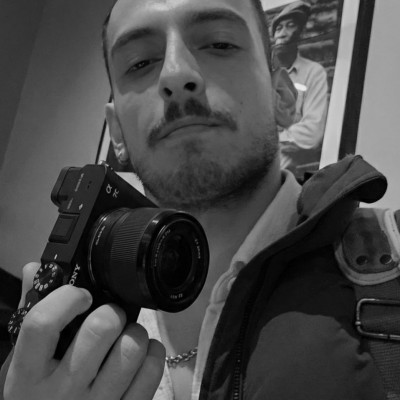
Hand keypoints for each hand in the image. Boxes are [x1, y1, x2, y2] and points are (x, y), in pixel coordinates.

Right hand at [4, 263, 164, 399]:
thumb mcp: (22, 368)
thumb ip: (32, 318)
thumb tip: (36, 271)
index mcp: (28, 376)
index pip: (43, 323)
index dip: (67, 299)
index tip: (82, 296)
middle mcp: (61, 393)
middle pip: (100, 328)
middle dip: (112, 312)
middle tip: (110, 316)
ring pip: (132, 346)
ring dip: (135, 332)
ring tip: (126, 336)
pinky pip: (152, 370)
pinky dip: (153, 353)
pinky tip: (141, 355)